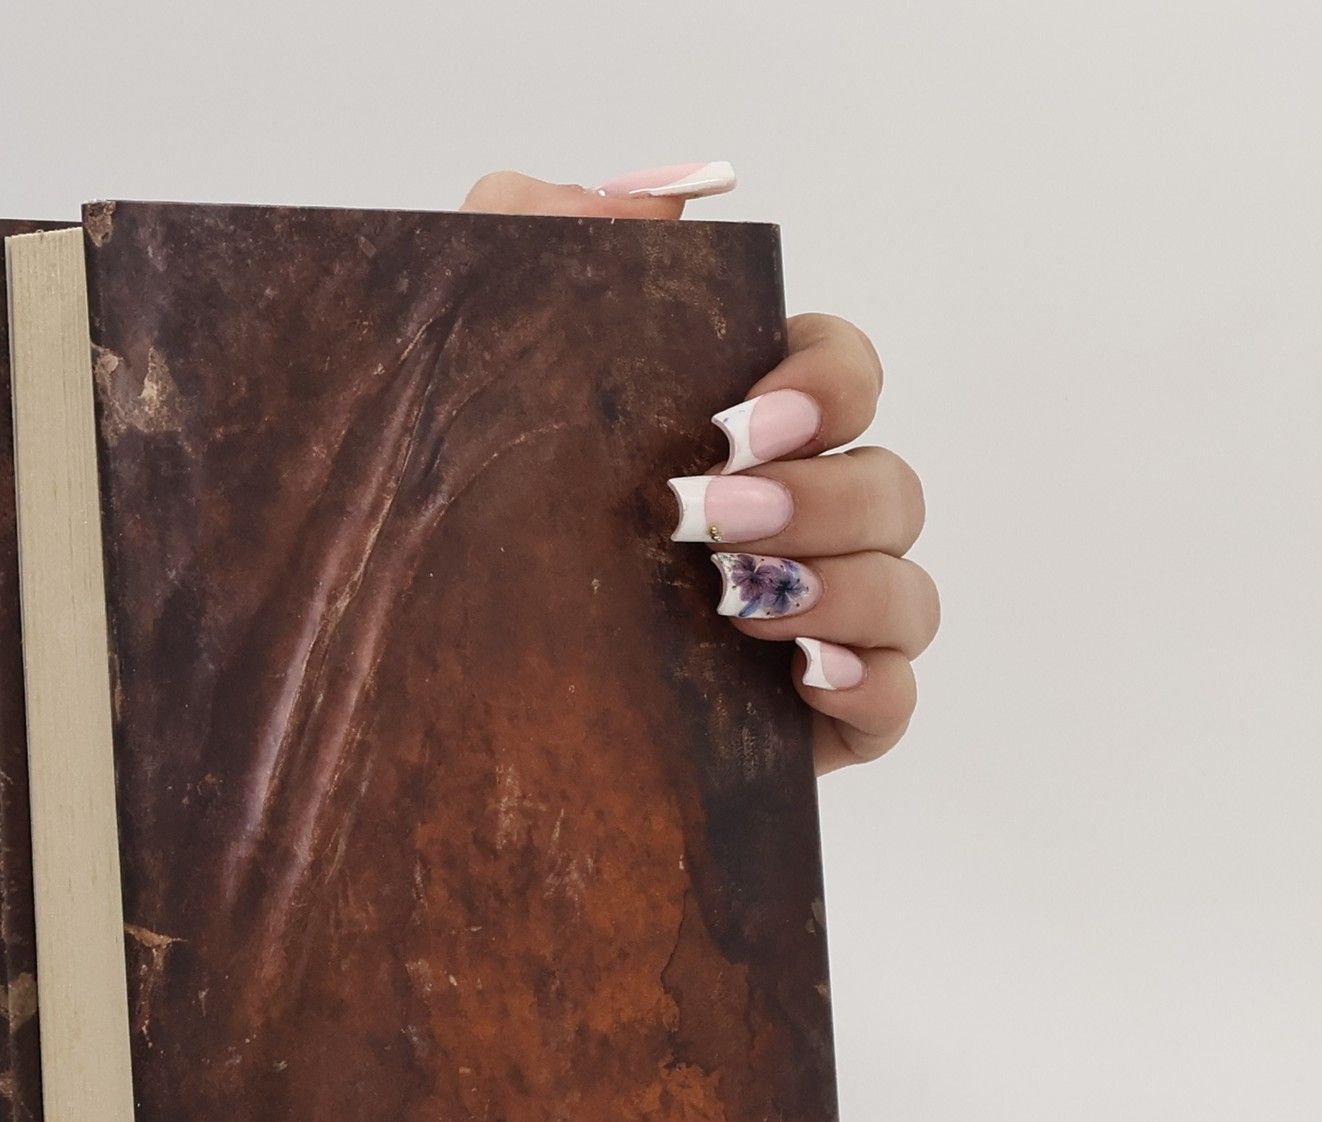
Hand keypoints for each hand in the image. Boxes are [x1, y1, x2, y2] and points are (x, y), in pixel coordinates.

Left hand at [462, 167, 933, 772]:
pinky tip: (805, 676)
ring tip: (733, 603)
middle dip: (821, 495)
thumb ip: (537, 238)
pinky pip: (894, 703)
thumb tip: (656, 198)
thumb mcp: (463, 365)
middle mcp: (795, 525)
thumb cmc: (455, 516)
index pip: (842, 376)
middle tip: (711, 516)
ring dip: (840, 588)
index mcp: (741, 438)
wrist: (415, 682)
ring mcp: (812, 628)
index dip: (829, 382)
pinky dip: (871, 686)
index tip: (750, 413)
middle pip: (890, 484)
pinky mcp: (811, 723)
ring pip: (906, 592)